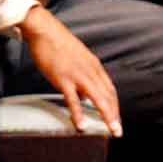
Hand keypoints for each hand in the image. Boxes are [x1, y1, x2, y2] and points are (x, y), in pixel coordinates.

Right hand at [18, 7, 122, 136]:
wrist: (45, 29)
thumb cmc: (58, 43)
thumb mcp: (77, 58)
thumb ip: (83, 74)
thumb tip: (85, 94)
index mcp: (94, 66)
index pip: (110, 89)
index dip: (115, 105)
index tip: (116, 118)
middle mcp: (90, 71)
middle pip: (108, 96)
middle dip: (115, 115)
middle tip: (117, 131)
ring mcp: (78, 75)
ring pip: (97, 98)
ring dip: (107, 116)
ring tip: (111, 131)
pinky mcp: (63, 78)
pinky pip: (73, 99)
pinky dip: (78, 114)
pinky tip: (81, 126)